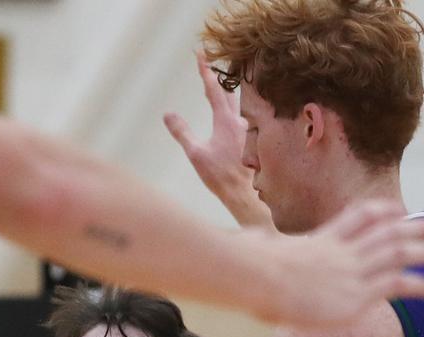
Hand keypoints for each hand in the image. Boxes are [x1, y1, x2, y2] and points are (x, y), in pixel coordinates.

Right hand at [164, 52, 272, 227]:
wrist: (247, 194)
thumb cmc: (221, 176)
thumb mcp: (196, 154)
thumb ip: (182, 132)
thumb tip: (168, 114)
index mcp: (226, 120)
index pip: (214, 89)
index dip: (205, 71)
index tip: (200, 54)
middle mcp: (242, 120)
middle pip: (232, 90)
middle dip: (221, 76)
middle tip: (213, 64)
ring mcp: (251, 130)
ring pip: (243, 103)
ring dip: (233, 91)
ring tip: (227, 82)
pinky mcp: (256, 140)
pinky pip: (249, 117)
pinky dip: (242, 108)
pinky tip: (242, 113)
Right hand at [258, 200, 423, 326]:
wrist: (256, 277)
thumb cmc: (246, 267)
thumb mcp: (256, 250)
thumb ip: (259, 244)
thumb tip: (249, 240)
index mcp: (319, 242)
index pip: (356, 219)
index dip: (380, 212)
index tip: (397, 210)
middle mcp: (341, 253)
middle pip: (386, 232)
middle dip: (415, 228)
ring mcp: (350, 271)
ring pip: (398, 253)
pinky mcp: (355, 294)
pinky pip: (394, 285)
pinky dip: (415, 284)